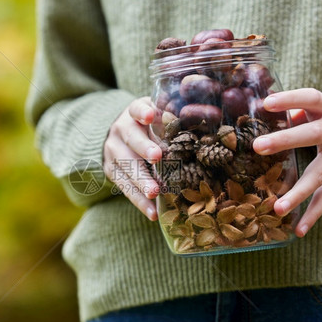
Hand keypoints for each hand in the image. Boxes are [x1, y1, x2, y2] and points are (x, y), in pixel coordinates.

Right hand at [103, 97, 161, 220]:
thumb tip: (210, 122)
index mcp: (134, 113)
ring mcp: (113, 152)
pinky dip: (139, 201)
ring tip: (154, 192)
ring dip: (141, 180)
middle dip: (144, 148)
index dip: (142, 112)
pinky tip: (152, 212)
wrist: (116, 137)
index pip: (136, 108)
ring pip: (126, 166)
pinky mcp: (111, 172)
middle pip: (132, 139)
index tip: (149, 116)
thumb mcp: (155, 117)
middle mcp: (121, 130)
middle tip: (157, 157)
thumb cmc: (148, 127)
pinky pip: (125, 188)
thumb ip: (172, 120)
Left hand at [253, 88, 321, 236]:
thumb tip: (253, 109)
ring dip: (298, 193)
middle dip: (285, 141)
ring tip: (278, 208)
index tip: (266, 103)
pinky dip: (312, 215)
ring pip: (320, 174)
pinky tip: (298, 230)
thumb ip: (290, 110)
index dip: (290, 99)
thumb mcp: (313, 108)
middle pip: (313, 135)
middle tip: (258, 147)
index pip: (310, 98)